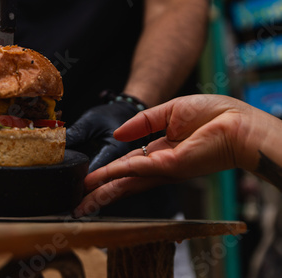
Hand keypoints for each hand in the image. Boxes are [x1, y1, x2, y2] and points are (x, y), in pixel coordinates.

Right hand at [73, 94, 279, 216]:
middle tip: (79, 204)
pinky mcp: (170, 167)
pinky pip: (137, 168)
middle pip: (125, 182)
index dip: (108, 174)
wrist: (237, 120)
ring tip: (82, 202)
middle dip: (101, 193)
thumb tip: (119, 135)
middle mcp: (160, 166)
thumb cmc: (212, 113)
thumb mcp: (169, 112)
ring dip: (103, 191)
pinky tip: (99, 178)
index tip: (89, 181)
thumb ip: (142, 123)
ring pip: (127, 182)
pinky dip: (117, 172)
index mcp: (161, 154)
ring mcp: (165, 169)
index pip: (128, 167)